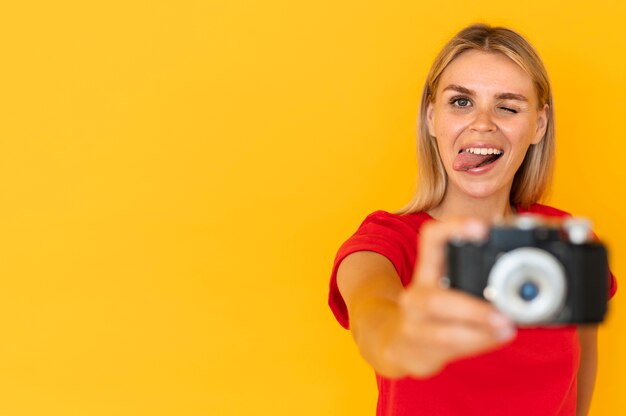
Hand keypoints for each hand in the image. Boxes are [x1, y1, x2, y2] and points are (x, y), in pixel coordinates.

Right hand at [385, 218, 516, 377]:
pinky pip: (446, 346)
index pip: (431, 238)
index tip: (482, 228)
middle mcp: (416, 294)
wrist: (399, 342)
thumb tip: (530, 277)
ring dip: (477, 330)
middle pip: (436, 299)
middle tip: (505, 313)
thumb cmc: (436, 314)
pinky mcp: (418, 347)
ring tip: (506, 328)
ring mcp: (413, 322)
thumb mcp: (451, 290)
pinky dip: (476, 342)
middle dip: (472, 308)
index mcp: (427, 270)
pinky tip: (496, 338)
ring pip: (441, 329)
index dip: (453, 228)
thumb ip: (479, 281)